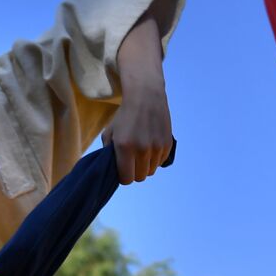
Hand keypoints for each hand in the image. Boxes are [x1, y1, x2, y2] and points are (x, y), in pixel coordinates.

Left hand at [106, 16, 173, 183]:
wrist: (146, 96)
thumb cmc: (124, 115)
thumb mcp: (110, 132)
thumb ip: (109, 152)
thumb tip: (113, 169)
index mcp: (124, 147)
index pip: (126, 179)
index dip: (123, 176)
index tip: (122, 167)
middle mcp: (142, 149)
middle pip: (139, 177)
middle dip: (134, 171)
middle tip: (131, 160)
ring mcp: (156, 147)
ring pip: (151, 171)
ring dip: (145, 165)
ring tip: (141, 152)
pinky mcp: (167, 144)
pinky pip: (160, 162)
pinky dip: (155, 158)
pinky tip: (150, 146)